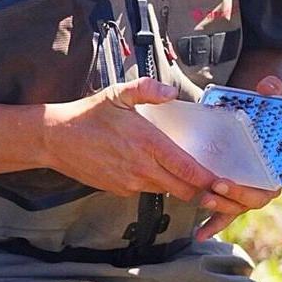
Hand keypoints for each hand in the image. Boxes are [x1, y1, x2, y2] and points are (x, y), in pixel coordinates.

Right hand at [42, 78, 218, 200]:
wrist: (55, 139)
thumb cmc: (89, 115)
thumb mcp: (118, 93)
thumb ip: (147, 89)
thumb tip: (171, 92)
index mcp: (147, 143)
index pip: (187, 169)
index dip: (209, 180)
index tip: (226, 184)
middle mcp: (141, 168)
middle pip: (183, 189)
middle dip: (204, 193)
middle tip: (221, 191)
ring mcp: (130, 183)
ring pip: (166, 191)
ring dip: (181, 188)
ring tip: (194, 180)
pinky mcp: (120, 191)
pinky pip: (146, 191)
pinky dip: (156, 184)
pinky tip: (156, 172)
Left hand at [195, 74, 281, 240]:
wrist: (247, 115)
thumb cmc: (260, 108)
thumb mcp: (266, 94)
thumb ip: (270, 88)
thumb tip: (268, 86)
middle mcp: (272, 177)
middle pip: (264, 193)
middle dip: (243, 193)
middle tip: (221, 184)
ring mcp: (253, 188)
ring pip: (244, 205)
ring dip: (225, 206)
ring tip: (206, 199)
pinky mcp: (235, 195)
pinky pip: (227, 213)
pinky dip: (214, 223)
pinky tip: (200, 233)